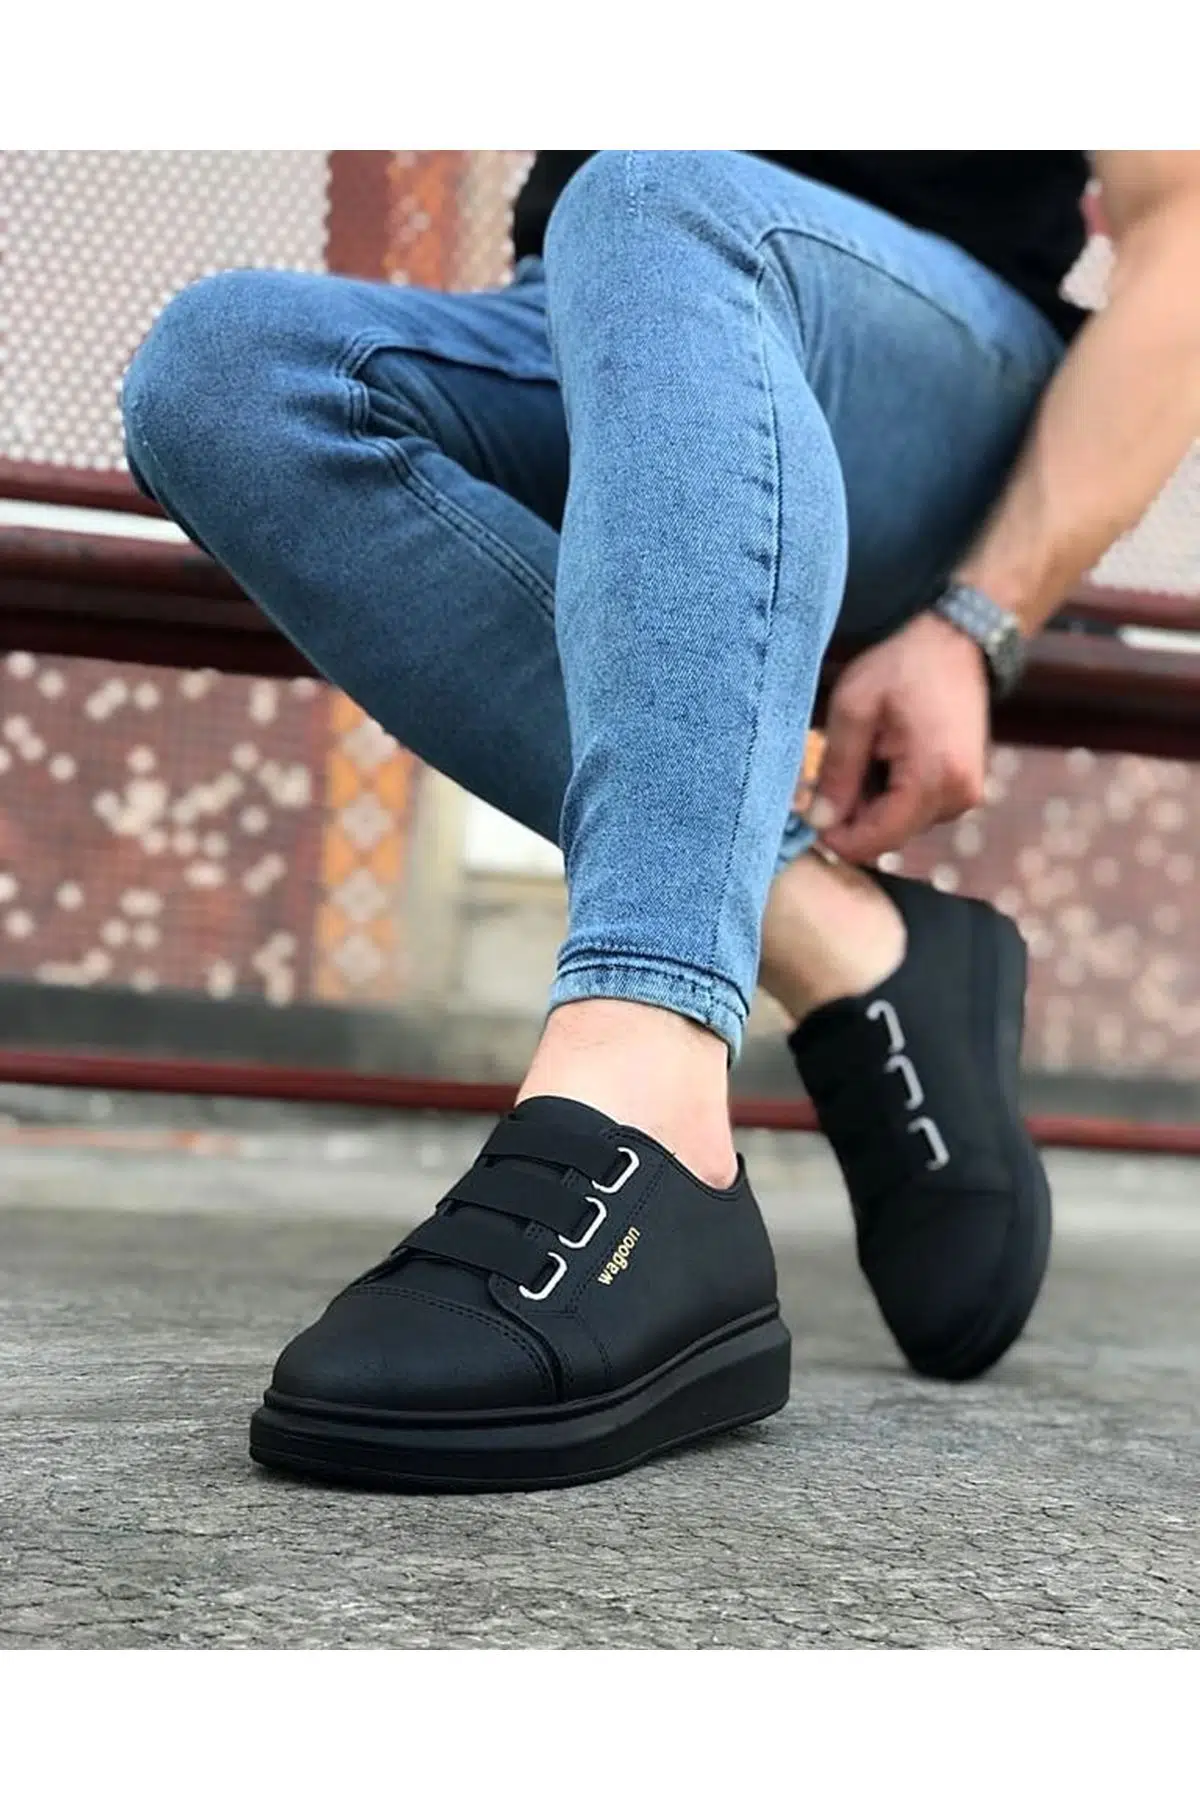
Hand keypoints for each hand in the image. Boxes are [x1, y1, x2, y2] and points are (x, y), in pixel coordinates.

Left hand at [807, 611, 989, 862]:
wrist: (955, 638)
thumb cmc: (902, 666)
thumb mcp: (854, 711)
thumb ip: (836, 772)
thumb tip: (818, 823)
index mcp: (933, 778)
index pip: (876, 840)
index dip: (835, 836)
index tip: (807, 811)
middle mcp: (958, 796)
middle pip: (888, 836)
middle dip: (851, 816)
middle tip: (828, 772)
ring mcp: (966, 794)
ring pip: (900, 825)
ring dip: (870, 803)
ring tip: (863, 753)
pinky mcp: (964, 787)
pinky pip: (916, 809)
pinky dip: (891, 794)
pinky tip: (882, 756)